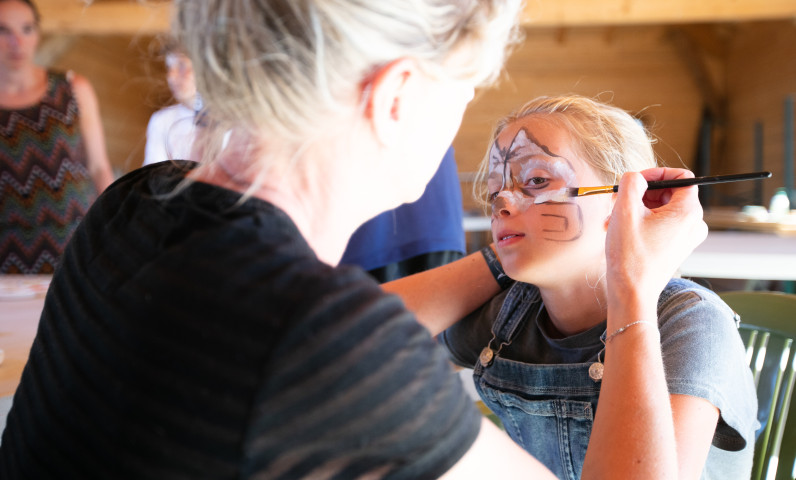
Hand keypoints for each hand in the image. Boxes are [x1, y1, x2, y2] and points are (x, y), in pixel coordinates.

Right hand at [605, 168, 707, 304]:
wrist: (632, 293)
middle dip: (641, 193)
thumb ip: (631, 183)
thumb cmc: (630, 256)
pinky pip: (661, 224)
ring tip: (614, 219)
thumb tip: (635, 176)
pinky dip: (642, 222)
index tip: (635, 181)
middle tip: (618, 201)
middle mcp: (694, 224)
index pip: (680, 177)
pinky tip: (620, 231)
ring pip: (662, 209)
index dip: (656, 173)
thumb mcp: (625, 211)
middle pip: (669, 192)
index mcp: (688, 212)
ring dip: (637, 209)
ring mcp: (686, 237)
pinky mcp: (677, 247)